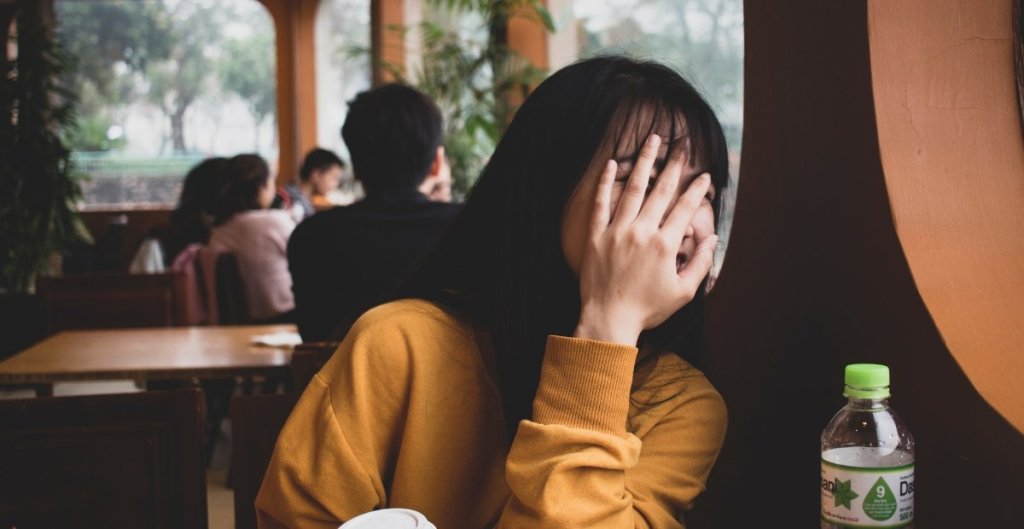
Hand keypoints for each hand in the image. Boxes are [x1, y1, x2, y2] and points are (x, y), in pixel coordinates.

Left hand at [575, 134, 717, 344]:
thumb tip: (713, 239)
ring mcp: (617, 232)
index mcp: (665, 244)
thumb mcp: (683, 292)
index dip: (697, 190)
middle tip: (681, 145)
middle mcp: (642, 232)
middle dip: (673, 165)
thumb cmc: (648, 309)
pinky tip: (612, 163)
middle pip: (661, 191)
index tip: (705, 175)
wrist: (609, 319)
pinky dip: (605, 182)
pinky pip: (600, 203)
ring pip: (633, 189)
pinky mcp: (596, 236)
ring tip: (651, 141)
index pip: (685, 208)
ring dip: (644, 163)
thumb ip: (700, 264)